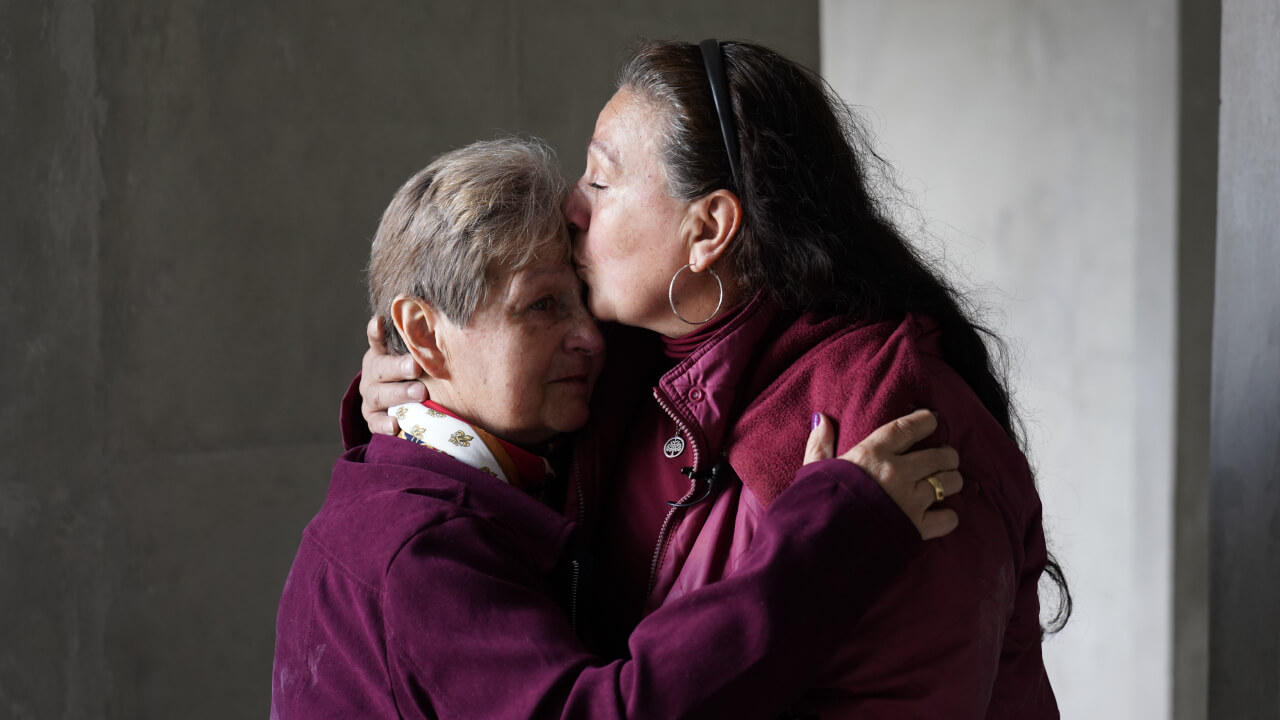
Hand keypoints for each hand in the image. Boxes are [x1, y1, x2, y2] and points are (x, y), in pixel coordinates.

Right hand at [360, 316, 426, 435]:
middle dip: (398, 367)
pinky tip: (396, 425)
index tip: (379, 322)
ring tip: (420, 392)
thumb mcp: (414, 358)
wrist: (395, 403)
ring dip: (399, 393)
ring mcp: (371, 397)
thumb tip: (445, 322)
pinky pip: (376, 422)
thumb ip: (423, 345)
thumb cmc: (412, 374)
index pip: (377, 340)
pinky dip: (384, 424)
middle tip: (415, 366)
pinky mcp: (372, 418)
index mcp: (381, 354)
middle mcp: (372, 374)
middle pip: (380, 368)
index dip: (376, 332)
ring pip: (379, 395)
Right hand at [804, 409, 960, 539]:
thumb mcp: (813, 471)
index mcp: (872, 454)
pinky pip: (949, 518)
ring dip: (951, 481)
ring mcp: (910, 501)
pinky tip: (939, 515)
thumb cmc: (814, 506)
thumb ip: (821, 444)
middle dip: (946, 455)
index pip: (908, 428)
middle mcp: (896, 473)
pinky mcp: (917, 528)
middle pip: (939, 455)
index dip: (926, 421)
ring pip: (950, 483)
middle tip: (943, 458)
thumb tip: (821, 418)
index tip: (932, 421)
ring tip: (946, 483)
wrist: (817, 547)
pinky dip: (948, 516)